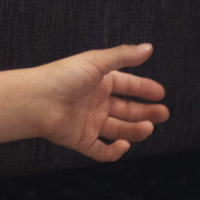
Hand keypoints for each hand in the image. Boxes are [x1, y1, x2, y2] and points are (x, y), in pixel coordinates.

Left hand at [34, 43, 170, 160]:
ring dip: (135, 130)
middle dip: (146, 112)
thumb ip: (123, 56)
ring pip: (119, 129)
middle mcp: (96, 102)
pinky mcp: (81, 140)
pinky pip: (101, 150)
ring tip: (148, 128)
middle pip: (127, 109)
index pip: (127, 86)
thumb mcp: (97, 62)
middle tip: (162, 114)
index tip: (160, 94)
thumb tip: (148, 48)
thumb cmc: (63, 77)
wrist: (37, 101)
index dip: (144, 89)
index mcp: (100, 82)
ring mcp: (89, 122)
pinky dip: (114, 151)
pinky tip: (123, 145)